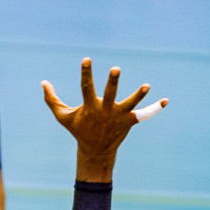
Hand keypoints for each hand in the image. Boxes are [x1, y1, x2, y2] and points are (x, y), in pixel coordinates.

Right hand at [42, 59, 166, 182]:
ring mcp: (119, 116)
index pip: (86, 87)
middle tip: (116, 68)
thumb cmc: (78, 129)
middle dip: (113, 82)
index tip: (87, 59)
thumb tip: (43, 82)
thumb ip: (52, 99)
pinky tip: (166, 101)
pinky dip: (154, 109)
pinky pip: (144, 115)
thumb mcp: (63, 116)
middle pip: (110, 94)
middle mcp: (105, 111)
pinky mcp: (130, 122)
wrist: (95, 150)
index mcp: (90, 107)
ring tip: (147, 86)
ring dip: (139, 95)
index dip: (86, 73)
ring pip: (131, 104)